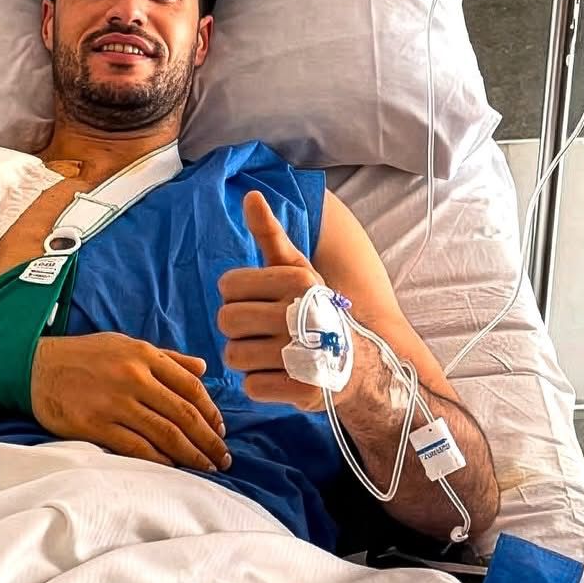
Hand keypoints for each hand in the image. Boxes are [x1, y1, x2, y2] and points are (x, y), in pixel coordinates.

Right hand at [30, 332, 230, 471]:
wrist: (35, 366)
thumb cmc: (84, 355)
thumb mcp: (126, 344)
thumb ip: (167, 358)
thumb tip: (203, 368)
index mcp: (144, 355)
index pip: (191, 387)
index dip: (211, 412)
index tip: (221, 430)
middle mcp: (134, 377)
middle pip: (184, 414)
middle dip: (208, 440)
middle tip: (222, 458)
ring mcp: (115, 402)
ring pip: (165, 433)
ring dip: (191, 454)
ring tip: (206, 467)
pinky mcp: (96, 425)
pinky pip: (136, 447)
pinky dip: (159, 460)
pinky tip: (173, 468)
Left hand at [217, 190, 326, 411]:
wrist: (357, 364)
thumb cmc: (315, 310)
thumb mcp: (296, 269)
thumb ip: (269, 234)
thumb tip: (249, 194)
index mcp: (297, 279)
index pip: (228, 286)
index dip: (237, 297)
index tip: (259, 303)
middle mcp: (301, 312)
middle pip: (226, 320)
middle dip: (238, 330)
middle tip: (262, 332)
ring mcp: (304, 353)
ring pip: (234, 356)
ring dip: (247, 359)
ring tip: (272, 354)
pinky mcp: (303, 389)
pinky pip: (250, 386)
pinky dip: (261, 385)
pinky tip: (281, 376)